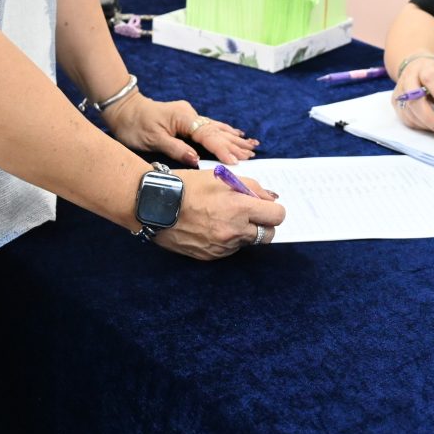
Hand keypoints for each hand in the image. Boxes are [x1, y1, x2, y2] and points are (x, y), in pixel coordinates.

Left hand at [102, 93, 258, 163]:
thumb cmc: (134, 125)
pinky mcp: (187, 119)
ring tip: (252, 145)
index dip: (222, 149)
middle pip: (216, 131)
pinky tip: (235, 134)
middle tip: (253, 154)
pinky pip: (210, 127)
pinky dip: (224, 132)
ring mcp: (190, 116)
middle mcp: (190, 115)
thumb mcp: (152, 140)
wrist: (124, 110)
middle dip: (235, 144)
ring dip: (233, 138)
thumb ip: (175, 148)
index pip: (208, 136)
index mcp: (183, 118)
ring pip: (216, 128)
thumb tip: (196, 158)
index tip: (236, 161)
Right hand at [153, 169, 285, 258]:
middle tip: (249, 214)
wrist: (156, 205)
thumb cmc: (188, 186)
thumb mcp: (222, 177)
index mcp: (239, 209)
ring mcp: (222, 247)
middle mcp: (233, 232)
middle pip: (267, 235)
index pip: (277, 216)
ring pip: (247, 243)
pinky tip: (211, 226)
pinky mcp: (210, 256)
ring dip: (243, 232)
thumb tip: (271, 199)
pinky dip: (227, 240)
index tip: (264, 206)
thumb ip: (252, 188)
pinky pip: (229, 250)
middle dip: (263, 224)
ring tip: (222, 217)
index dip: (273, 210)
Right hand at [393, 57, 433, 133]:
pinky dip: (418, 125)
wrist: (415, 68)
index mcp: (424, 68)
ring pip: (409, 112)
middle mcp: (408, 78)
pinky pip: (405, 118)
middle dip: (429, 117)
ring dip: (424, 124)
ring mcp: (399, 90)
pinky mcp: (394, 101)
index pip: (429, 80)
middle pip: (414, 99)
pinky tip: (428, 124)